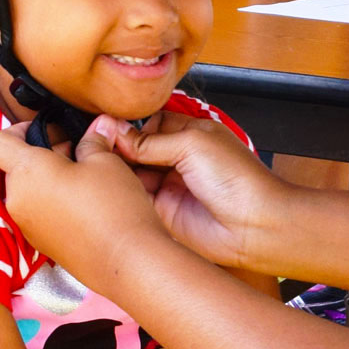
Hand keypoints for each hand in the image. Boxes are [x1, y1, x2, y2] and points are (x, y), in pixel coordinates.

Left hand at [0, 119, 165, 293]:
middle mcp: (17, 198)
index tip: (48, 130)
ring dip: (51, 180)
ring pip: (28, 189)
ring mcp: (26, 224)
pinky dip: (55, 202)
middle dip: (45, 155)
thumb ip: (93, 140)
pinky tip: (86, 206)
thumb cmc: (114, 207)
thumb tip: (97, 128)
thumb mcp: (106, 161)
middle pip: (16, 166)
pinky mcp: (40, 241)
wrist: (126, 260)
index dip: (19, 130)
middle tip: (80, 154)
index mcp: (26, 171)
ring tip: (87, 182)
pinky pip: (38, 212)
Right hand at [113, 111, 291, 268]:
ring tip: (96, 163)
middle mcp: (178, 157)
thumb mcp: (192, 144)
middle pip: (137, 147)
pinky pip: (135, 197)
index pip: (149, 123)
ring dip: (116, 168)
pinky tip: (107, 185)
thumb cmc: (239, 179)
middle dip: (118, 146)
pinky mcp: (163, 210)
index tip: (104, 126)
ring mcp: (170, 184)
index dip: (128, 125)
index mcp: (190, 133)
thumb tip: (116, 132)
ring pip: (132, 172)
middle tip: (94, 145)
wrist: (254, 224)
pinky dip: (121, 191)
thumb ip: (151, 141)